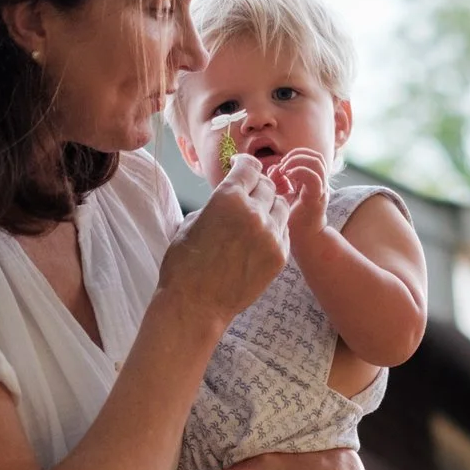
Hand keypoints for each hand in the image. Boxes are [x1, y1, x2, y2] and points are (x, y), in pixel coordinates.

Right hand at [161, 154, 289, 326]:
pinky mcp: (280, 256)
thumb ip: (217, 203)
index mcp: (228, 197)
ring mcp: (271, 235)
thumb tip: (231, 195)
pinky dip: (274, 229)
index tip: (242, 167)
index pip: (250, 167)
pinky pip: (284, 231)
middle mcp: (254, 212)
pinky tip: (259, 237)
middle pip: (267, 185)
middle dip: (256, 186)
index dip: (245, 165)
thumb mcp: (193, 221)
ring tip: (255, 217)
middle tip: (247, 194)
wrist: (196, 305)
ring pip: (281, 206)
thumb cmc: (185, 264)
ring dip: (269, 206)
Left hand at [271, 148, 331, 247]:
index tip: (280, 168)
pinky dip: (299, 172)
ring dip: (297, 162)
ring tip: (285, 172)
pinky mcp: (316, 199)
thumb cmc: (293, 221)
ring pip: (316, 162)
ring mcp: (320, 190)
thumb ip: (279, 180)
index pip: (310, 156)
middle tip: (282, 167)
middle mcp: (321, 184)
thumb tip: (275, 168)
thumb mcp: (282, 195)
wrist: (305, 242)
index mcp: (314, 181)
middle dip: (296, 156)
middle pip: (315, 156)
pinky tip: (287, 178)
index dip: (294, 156)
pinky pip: (313, 178)